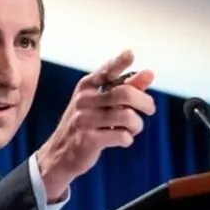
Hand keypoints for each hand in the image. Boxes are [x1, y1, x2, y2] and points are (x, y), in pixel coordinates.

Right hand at [35, 49, 155, 201]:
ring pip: (126, 116)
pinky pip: (121, 136)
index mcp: (86, 87)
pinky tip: (123, 140)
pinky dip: (127, 139)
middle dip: (144, 102)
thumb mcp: (100, 104)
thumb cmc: (85, 126)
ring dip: (137, 125)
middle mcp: (83, 101)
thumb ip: (125, 88)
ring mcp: (84, 120)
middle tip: (150, 109)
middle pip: (124, 94)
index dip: (119, 62)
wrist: (59, 155)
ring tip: (133, 129)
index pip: (106, 71)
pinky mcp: (88, 140)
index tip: (130, 54)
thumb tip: (149, 73)